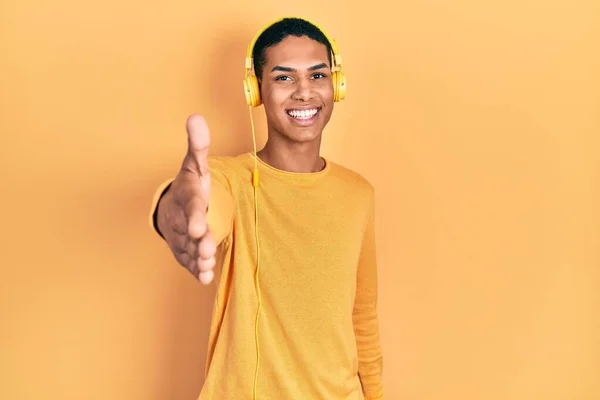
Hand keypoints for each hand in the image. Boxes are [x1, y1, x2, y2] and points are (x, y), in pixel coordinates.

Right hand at [156, 114, 216, 283]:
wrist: (175, 207)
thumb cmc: (191, 184)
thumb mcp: (195, 163)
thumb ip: (199, 145)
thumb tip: (196, 117)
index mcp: (187, 196)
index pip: (191, 205)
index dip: (195, 216)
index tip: (199, 227)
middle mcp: (181, 218)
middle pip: (190, 231)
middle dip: (197, 241)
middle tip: (206, 249)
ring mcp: (181, 236)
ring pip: (189, 249)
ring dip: (198, 258)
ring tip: (207, 265)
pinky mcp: (185, 251)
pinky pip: (190, 262)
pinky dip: (197, 270)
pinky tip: (205, 277)